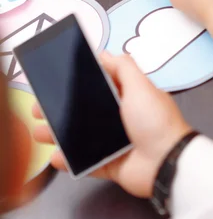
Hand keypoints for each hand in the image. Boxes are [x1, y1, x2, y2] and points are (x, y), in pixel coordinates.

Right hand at [33, 53, 191, 197]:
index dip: (77, 83)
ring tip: (39, 133)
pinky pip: (85, 162)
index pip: (98, 86)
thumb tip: (105, 53)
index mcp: (127, 97)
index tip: (56, 80)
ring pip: (79, 137)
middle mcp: (119, 118)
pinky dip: (69, 161)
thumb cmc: (155, 121)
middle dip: (60, 110)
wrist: (167, 162)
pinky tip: (55, 157)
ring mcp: (113, 143)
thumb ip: (124, 68)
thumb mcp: (141, 87)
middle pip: (83, 111)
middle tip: (38, 109)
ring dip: (58, 135)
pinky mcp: (110, 165)